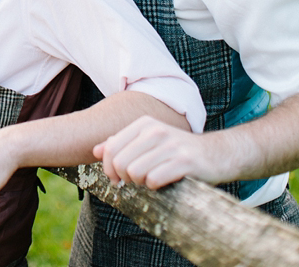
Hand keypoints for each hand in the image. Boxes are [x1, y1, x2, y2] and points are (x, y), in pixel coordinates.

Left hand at [94, 116, 215, 189]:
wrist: (216, 153)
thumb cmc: (177, 150)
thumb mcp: (148, 141)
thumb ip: (122, 144)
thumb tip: (95, 150)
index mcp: (144, 124)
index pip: (111, 148)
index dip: (108, 168)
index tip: (117, 179)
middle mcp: (155, 130)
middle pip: (120, 162)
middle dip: (124, 177)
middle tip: (136, 181)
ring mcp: (170, 145)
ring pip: (135, 172)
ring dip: (140, 183)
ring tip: (151, 180)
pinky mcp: (184, 162)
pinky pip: (154, 180)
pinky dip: (155, 187)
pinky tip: (163, 182)